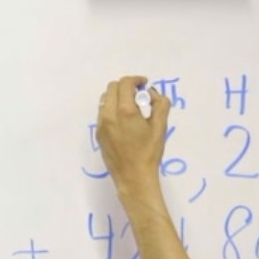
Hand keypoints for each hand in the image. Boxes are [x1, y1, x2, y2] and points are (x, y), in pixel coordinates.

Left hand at [96, 76, 170, 195]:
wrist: (134, 178)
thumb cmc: (149, 154)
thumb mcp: (160, 127)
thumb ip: (160, 104)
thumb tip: (152, 94)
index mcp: (125, 111)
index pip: (125, 84)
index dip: (136, 80)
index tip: (144, 85)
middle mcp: (109, 115)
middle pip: (112, 88)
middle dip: (125, 87)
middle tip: (137, 96)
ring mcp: (101, 125)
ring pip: (104, 100)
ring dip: (117, 97)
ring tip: (129, 108)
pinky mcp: (99, 135)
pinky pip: (102, 113)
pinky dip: (111, 109)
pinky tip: (123, 121)